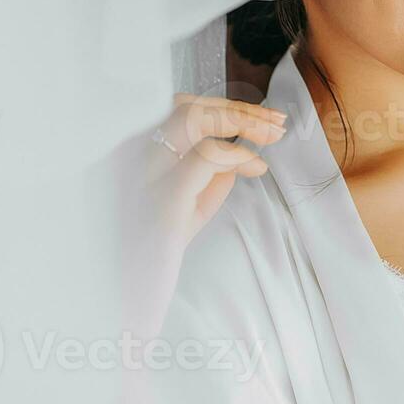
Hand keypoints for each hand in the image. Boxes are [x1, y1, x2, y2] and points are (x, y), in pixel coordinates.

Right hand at [108, 92, 286, 337]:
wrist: (125, 297)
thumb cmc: (152, 255)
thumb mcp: (184, 209)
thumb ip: (208, 177)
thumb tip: (239, 150)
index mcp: (135, 154)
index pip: (179, 109)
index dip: (225, 108)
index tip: (261, 120)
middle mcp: (133, 156)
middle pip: (188, 106)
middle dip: (239, 109)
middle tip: (277, 123)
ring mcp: (145, 174)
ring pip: (193, 118)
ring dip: (241, 120)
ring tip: (273, 134)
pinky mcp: (163, 199)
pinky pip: (205, 156)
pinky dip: (237, 154)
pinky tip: (255, 167)